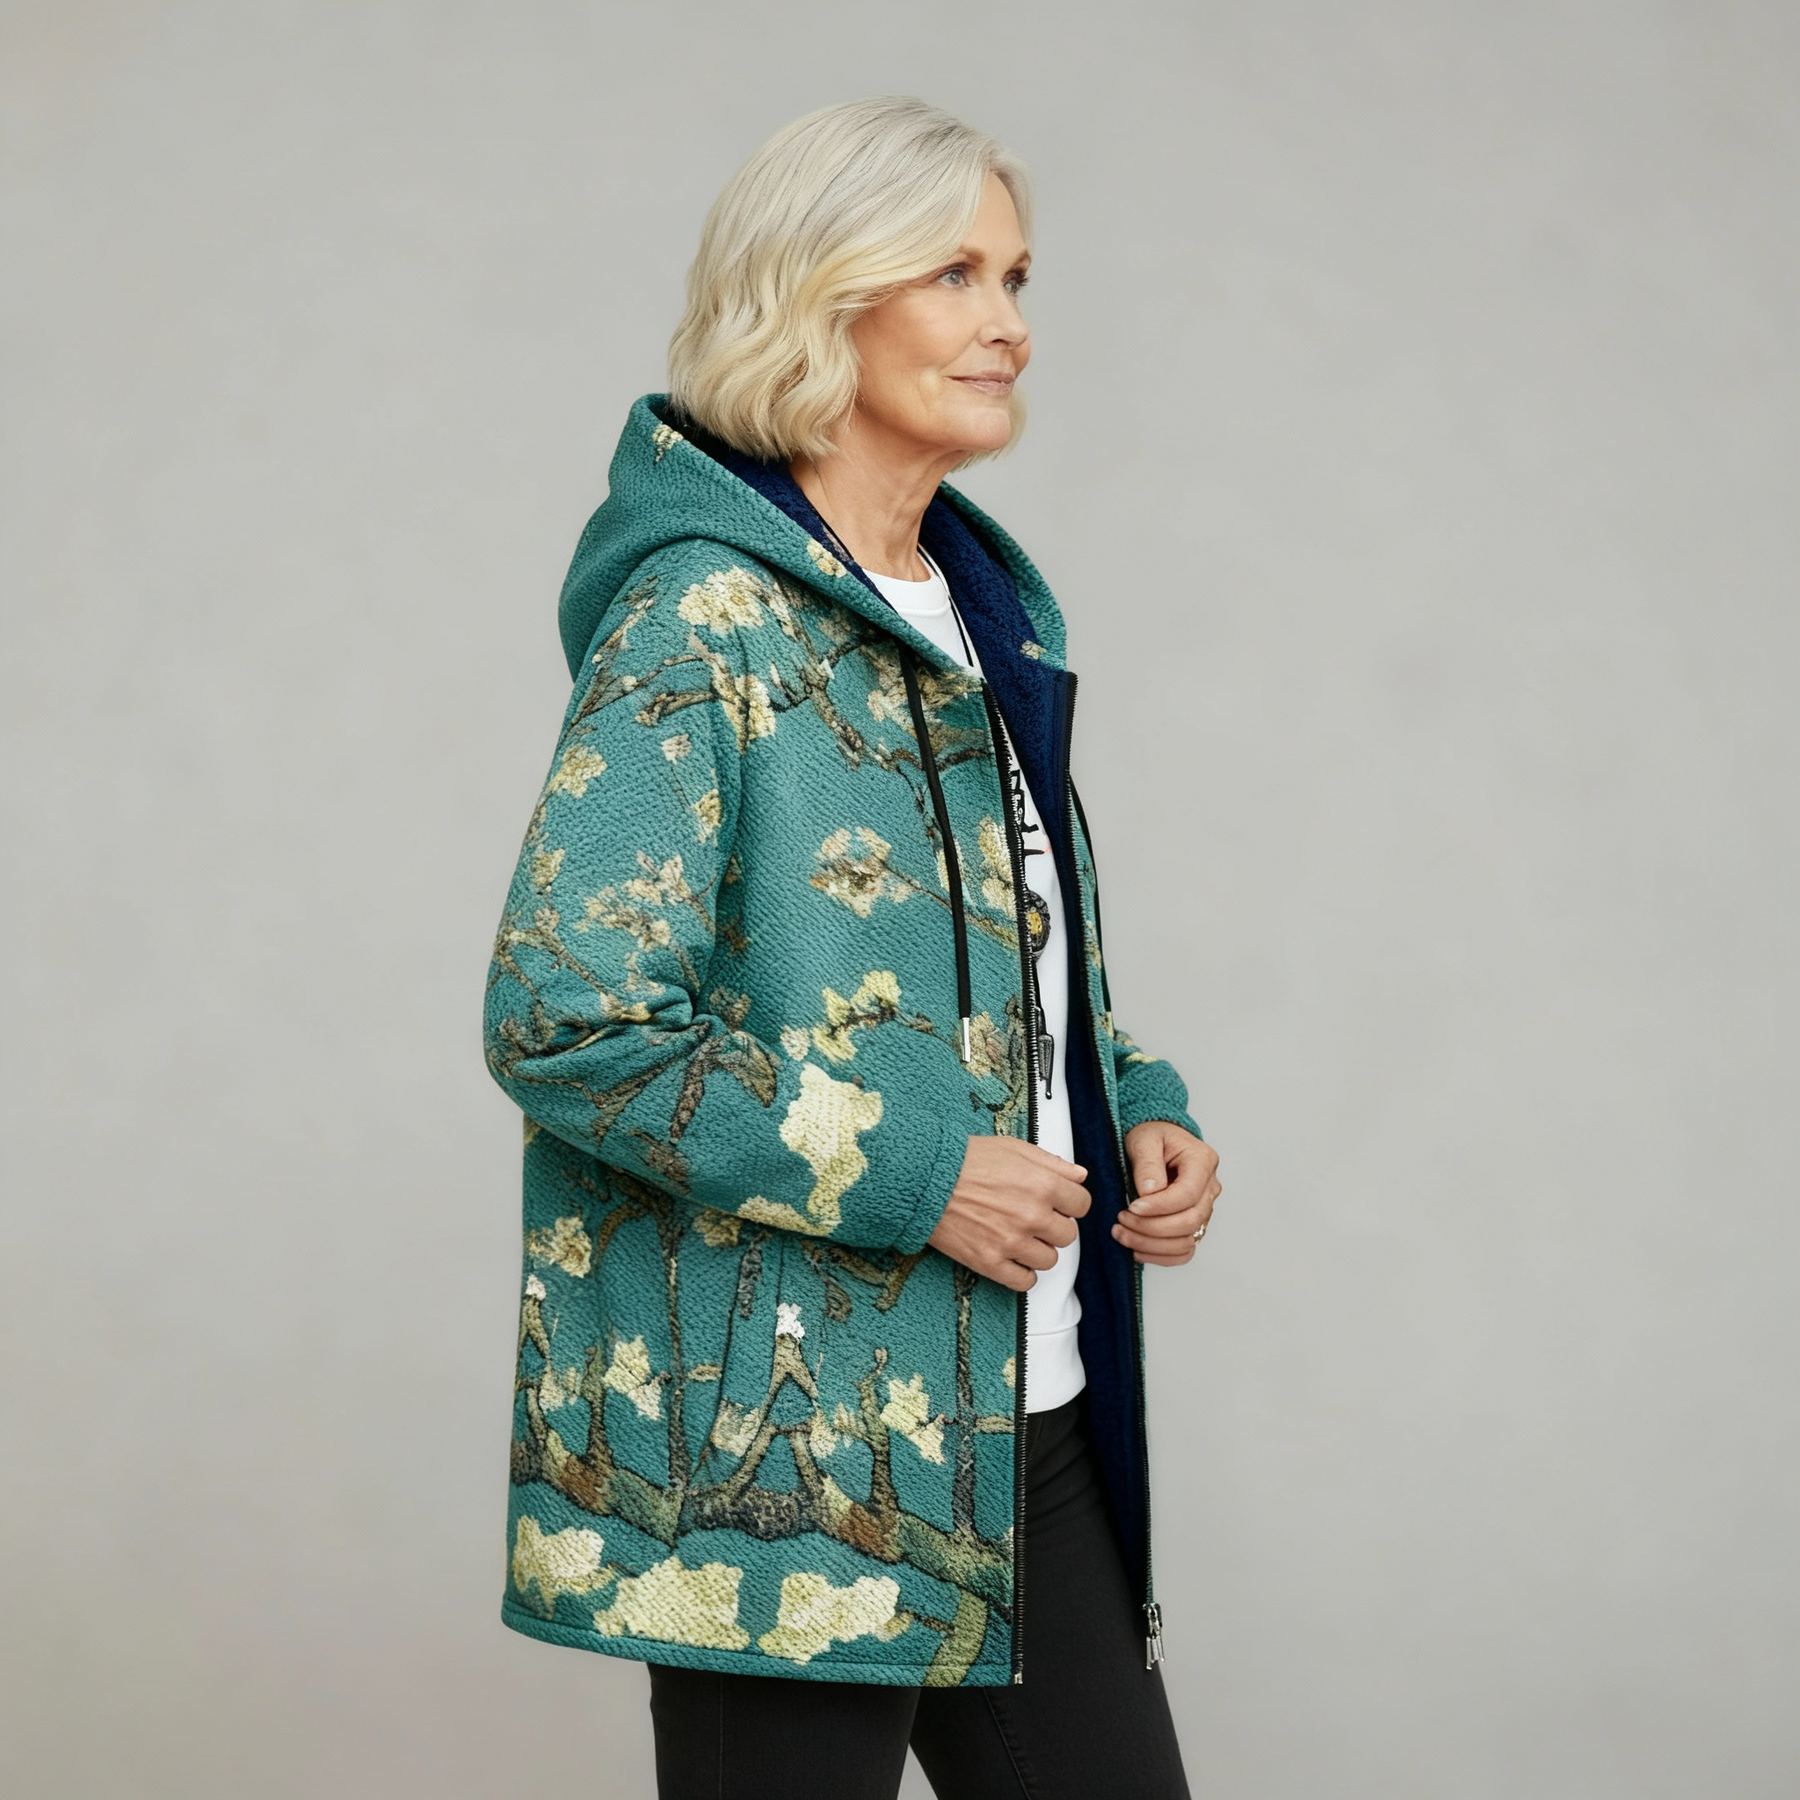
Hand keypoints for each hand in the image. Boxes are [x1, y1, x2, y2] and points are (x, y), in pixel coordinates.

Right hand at [928, 1136, 1090, 1291]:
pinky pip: (1025, 1281)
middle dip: (1054, 1226)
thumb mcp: (1014, 1148)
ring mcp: (1012, 1242)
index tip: (1057, 1203)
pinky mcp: (991, 1262)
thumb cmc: (966, 1159)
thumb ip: (1052, 1162)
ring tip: (1019, 1236)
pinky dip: (1021, 1272)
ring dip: (1038, 1250)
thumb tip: (1080, 1176)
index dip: (1069, 1203)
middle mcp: (1032, 1215)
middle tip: (1033, 1218)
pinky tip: (1011, 1257)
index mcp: (1043, 1184)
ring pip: (1049, 1260)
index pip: (1082, 1205)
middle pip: (1068, 1235)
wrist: (925, 1179)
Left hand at [1113, 1122, 1220, 1266]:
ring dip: (1152, 1244)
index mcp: (1202, 1161)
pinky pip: (1183, 1251)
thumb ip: (1148, 1163)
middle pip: (1189, 1221)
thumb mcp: (1144, 1139)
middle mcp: (1208, 1187)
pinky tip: (1136, 1248)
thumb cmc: (1152, 1136)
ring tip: (1122, 1234)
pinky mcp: (1192, 1224)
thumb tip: (1150, 1191)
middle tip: (1121, 1220)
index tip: (1133, 1207)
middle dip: (1151, 1227)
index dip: (1160, 1206)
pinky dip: (1160, 1255)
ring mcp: (1203, 1208)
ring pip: (1187, 1241)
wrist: (1155, 1142)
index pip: (1188, 1194)